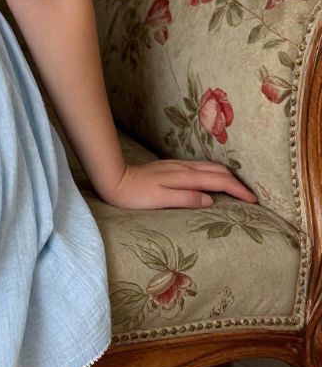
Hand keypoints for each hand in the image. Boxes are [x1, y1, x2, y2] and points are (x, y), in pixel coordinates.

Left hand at [96, 159, 258, 209]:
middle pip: (217, 169)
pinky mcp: (170, 167)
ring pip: (209, 166)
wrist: (113, 179)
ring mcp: (176, 165)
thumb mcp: (160, 200)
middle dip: (237, 181)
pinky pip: (200, 168)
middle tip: (250, 197)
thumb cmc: (135, 194)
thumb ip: (186, 199)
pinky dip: (213, 174)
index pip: (218, 180)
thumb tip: (211, 201)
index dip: (238, 190)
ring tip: (237, 189)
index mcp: (184, 176)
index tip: (253, 201)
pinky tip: (212, 182)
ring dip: (226, 176)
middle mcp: (183, 167)